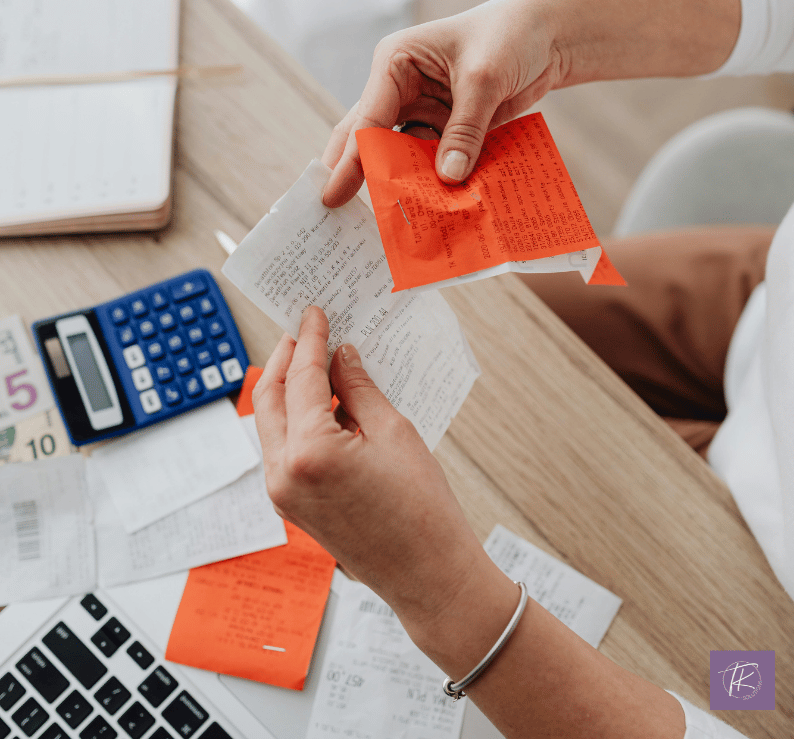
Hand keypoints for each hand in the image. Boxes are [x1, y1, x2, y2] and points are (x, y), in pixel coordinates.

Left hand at [252, 306, 507, 647]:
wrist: (428, 574)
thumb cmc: (421, 507)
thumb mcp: (394, 432)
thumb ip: (358, 389)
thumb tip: (342, 357)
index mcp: (308, 452)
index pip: (303, 378)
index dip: (311, 340)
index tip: (314, 314)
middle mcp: (282, 473)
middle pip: (270, 398)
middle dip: (286, 360)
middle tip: (304, 332)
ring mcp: (281, 494)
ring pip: (270, 425)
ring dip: (287, 390)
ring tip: (313, 363)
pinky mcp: (290, 506)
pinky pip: (281, 449)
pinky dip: (294, 421)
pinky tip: (320, 404)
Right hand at [321, 0, 564, 206]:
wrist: (549, 36)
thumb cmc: (511, 35)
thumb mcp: (485, 79)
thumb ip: (464, 130)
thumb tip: (448, 178)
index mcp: (395, 63)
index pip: (368, 118)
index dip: (351, 160)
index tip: (333, 196)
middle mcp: (400, 88)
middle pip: (369, 138)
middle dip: (358, 174)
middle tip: (337, 212)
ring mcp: (421, 111)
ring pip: (398, 155)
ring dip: (399, 183)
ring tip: (386, 220)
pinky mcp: (444, 129)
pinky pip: (430, 161)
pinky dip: (429, 183)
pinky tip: (426, 208)